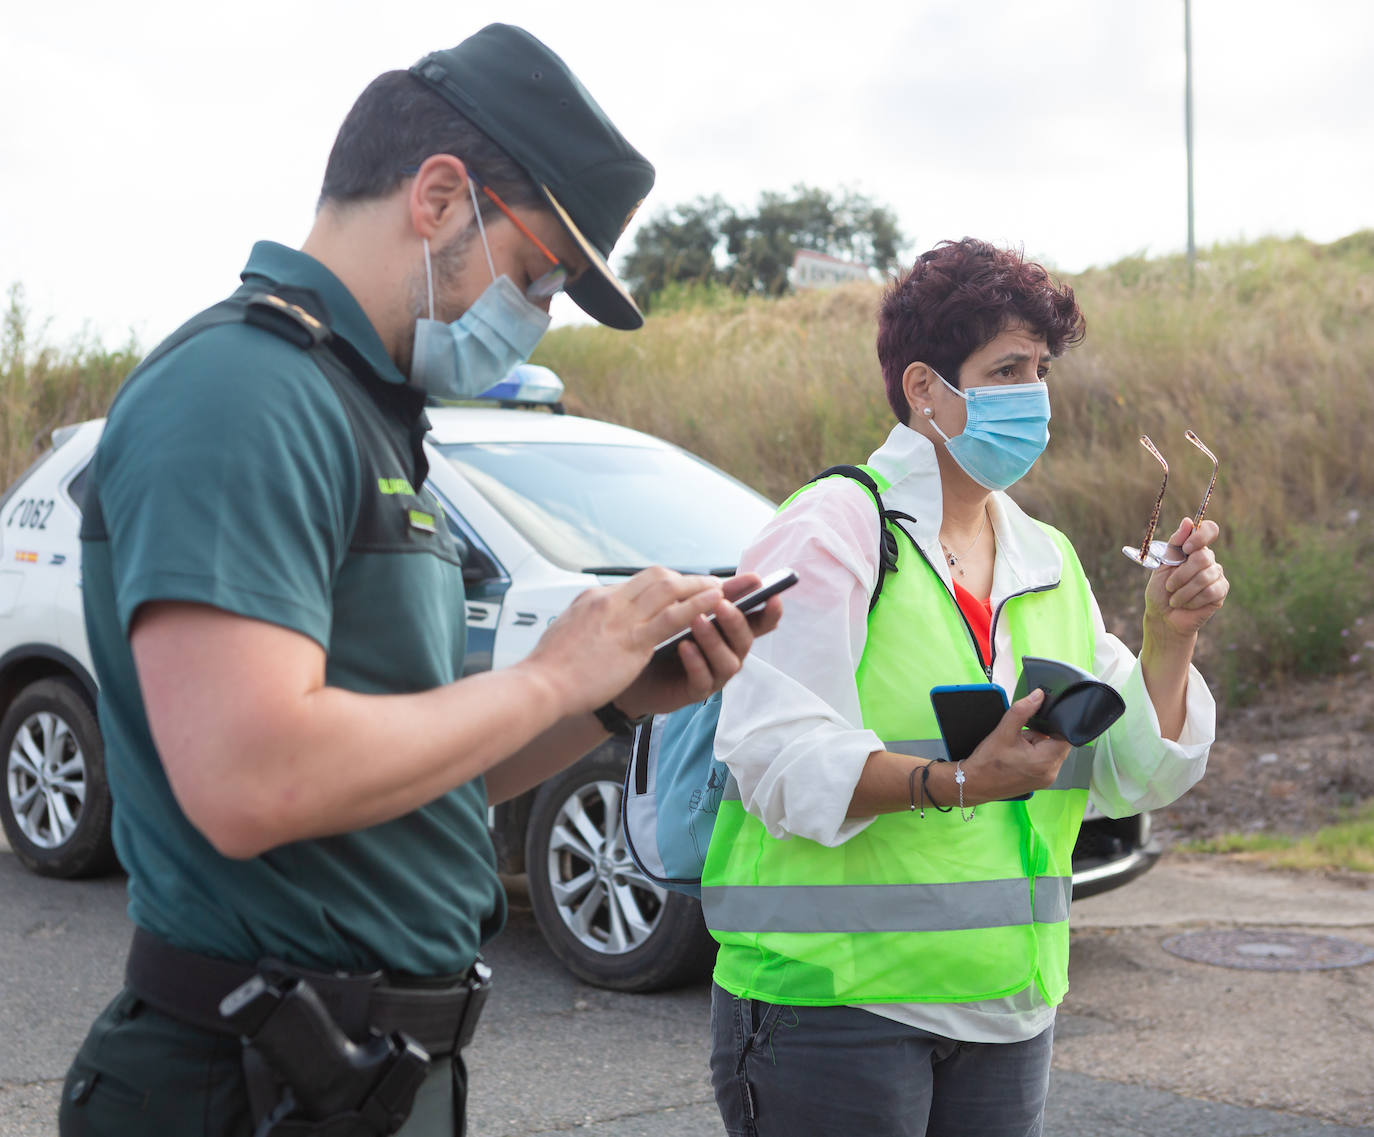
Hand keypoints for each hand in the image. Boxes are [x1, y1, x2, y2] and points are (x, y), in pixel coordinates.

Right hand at [520, 567, 724, 718]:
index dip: (664, 583)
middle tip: (708, 584)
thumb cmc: (550, 668)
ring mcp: (622, 618)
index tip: (681, 587)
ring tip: (721, 590)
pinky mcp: (633, 641)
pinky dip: (697, 606)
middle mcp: (610, 601)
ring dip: (699, 587)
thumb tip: (598, 617)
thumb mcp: (568, 631)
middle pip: (657, 578)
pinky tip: (714, 604)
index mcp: (593, 598)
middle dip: (687, 579)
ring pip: (669, 590)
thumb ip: (588, 620)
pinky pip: (673, 616)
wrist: (540, 685)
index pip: (636, 582)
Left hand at [616, 572, 783, 717]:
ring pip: (728, 662)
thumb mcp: (687, 609)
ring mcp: (715, 674)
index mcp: (731, 631)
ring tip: (697, 621)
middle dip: (736, 621)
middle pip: (745, 640)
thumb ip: (714, 595)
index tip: (773, 596)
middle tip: (721, 604)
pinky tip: (685, 647)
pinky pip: (703, 680)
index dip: (770, 612)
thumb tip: (747, 577)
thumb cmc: (665, 633)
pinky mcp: (696, 691)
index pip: (759, 623)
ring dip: (714, 640)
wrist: (634, 665)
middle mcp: (729, 653)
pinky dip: (696, 662)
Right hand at [952, 689, 1072, 803]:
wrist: (974, 784)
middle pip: (1058, 743)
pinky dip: (1034, 755)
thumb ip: (1023, 710)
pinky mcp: (1039, 782)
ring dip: (1038, 745)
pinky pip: (1045, 761)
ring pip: (1051, 751)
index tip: (1037, 722)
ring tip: (1017, 748)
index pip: (1066, 736)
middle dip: (1042, 735)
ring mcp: (1046, 780)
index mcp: (1045, 762)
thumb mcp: (1004, 731)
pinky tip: (1018, 756)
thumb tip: (1038, 696)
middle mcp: (1050, 773)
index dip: (1054, 724)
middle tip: (1022, 737)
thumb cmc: (987, 763)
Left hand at [1144, 516, 1228, 640]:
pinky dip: (1193, 599)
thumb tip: (1188, 521)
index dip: (1200, 536)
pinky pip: (1211, 591)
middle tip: (1169, 586)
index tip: (1185, 549)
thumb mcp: (1161, 565)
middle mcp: (1208, 559)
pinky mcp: (1221, 591)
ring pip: (1205, 576)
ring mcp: (1217, 575)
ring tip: (1174, 599)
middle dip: (1181, 574)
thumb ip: (1175, 544)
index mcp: (1193, 549)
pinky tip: (1186, 604)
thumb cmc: (1160, 590)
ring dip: (1184, 590)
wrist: (1163, 617)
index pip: (1209, 530)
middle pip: (1203, 557)